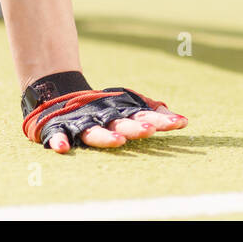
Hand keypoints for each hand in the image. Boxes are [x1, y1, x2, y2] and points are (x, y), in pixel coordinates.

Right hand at [47, 106, 188, 152]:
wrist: (62, 93)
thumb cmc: (105, 106)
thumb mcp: (130, 107)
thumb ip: (154, 114)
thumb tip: (183, 121)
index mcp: (122, 113)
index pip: (145, 115)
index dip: (162, 120)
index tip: (180, 123)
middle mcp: (104, 117)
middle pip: (122, 123)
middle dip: (136, 127)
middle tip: (150, 130)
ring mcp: (82, 122)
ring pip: (94, 132)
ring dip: (106, 137)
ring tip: (119, 141)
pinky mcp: (60, 128)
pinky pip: (58, 135)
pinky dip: (59, 140)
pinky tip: (62, 148)